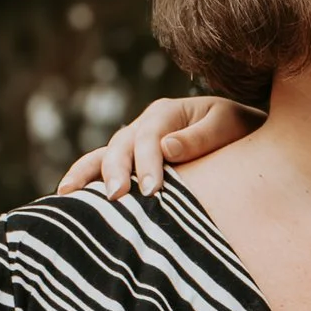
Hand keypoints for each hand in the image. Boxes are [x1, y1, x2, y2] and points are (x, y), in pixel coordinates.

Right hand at [56, 92, 255, 195]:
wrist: (242, 135)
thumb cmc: (239, 131)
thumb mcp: (230, 125)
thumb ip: (202, 137)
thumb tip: (167, 148)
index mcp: (168, 112)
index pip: (150, 137)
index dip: (147, 163)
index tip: (151, 191)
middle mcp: (145, 124)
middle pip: (121, 145)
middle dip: (116, 171)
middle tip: (116, 198)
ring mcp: (134, 142)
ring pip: (104, 154)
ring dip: (87, 174)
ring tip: (67, 195)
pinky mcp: (131, 161)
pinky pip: (102, 167)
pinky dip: (86, 179)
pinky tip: (67, 198)